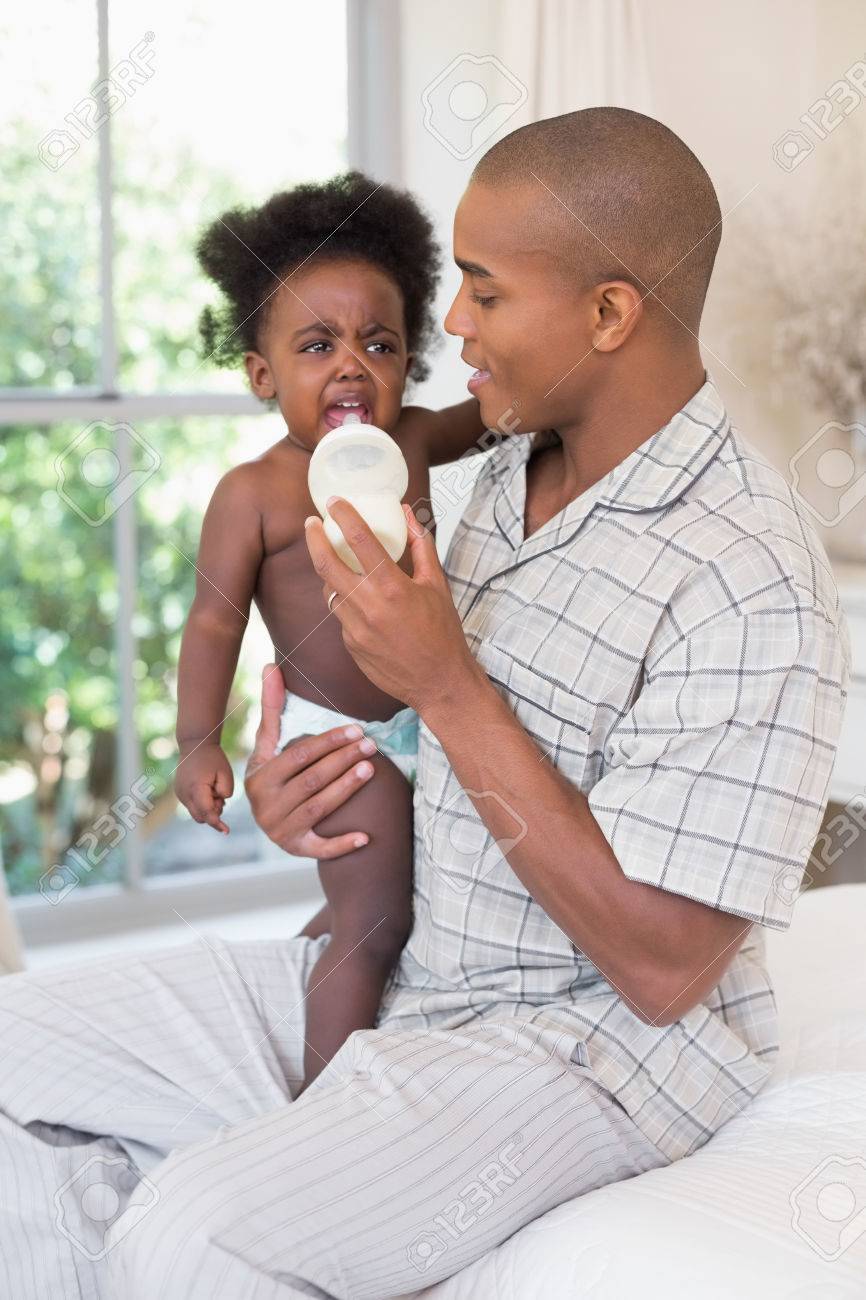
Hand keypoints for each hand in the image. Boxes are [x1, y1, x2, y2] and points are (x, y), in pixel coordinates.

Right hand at [174, 742, 233, 833]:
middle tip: (219, 794)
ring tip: (213, 788)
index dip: (217, 823)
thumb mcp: (226, 773)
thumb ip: (226, 792)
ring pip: (196, 812)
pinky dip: (201, 802)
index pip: (208, 813)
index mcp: (196, 789)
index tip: (227, 831)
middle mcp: (184, 794)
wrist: (195, 744)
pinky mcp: (179, 792)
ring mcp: (179, 793)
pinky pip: (192, 805)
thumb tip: (218, 806)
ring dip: (207, 807)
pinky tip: (207, 787)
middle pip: (200, 817)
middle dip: (213, 812)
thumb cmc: (213, 758)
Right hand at [244, 663, 378, 858]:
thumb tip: (270, 665)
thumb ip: (272, 708)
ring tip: (371, 768)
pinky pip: (320, 849)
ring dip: (346, 788)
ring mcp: (280, 831)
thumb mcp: (267, 744)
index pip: (299, 756)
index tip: (355, 729)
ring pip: (319, 807)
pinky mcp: (295, 849)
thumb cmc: (272, 773)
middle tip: (371, 744)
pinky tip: (366, 836)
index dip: (328, 742)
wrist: (267, 818)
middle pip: (312, 780)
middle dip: (343, 760)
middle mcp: (266, 806)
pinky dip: (342, 845)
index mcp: (259, 778)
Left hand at [304, 499, 479, 714]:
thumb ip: (420, 545)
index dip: (342, 515)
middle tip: (311, 523)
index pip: (359, 539)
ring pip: (329, 591)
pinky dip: (346, 603)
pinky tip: (362, 604)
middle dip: (313, 538)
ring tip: (336, 561)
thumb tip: (406, 513)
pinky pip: (340, 616)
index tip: (334, 502)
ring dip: (328, 573)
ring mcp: (355, 629)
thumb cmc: (443, 633)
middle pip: (326, 564)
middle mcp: (369, 607)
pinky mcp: (350, 646)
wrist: (440, 683)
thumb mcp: (436, 584)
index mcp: (393, 587)